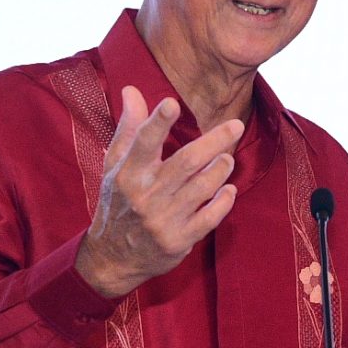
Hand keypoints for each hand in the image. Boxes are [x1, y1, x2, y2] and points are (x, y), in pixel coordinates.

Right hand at [75, 86, 241, 299]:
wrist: (112, 258)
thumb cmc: (117, 203)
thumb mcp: (114, 166)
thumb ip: (128, 128)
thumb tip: (132, 90)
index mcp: (128, 174)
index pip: (143, 143)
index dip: (158, 123)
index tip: (172, 103)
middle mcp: (145, 196)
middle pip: (186, 162)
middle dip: (214, 141)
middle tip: (236, 125)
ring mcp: (163, 220)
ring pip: (202, 188)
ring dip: (221, 169)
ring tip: (227, 159)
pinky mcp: (179, 240)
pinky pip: (209, 218)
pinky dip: (223, 201)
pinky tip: (228, 189)